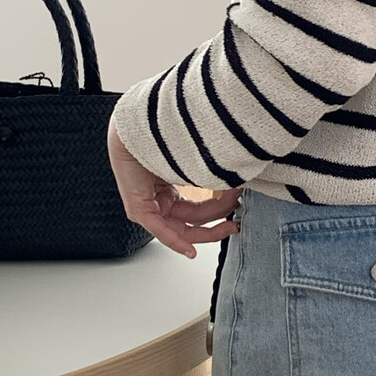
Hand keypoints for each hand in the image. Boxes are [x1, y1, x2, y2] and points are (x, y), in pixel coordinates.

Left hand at [106, 115, 241, 258]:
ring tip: (229, 226)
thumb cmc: (160, 136)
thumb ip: (208, 179)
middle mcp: (158, 200)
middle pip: (191, 222)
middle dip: (216, 226)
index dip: (218, 212)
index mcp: (167, 190)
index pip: (195, 211)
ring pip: (180, 229)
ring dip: (206, 231)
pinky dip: (176, 241)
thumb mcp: (191, 164)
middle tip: (236, 224)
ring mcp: (148, 207)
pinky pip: (160, 230)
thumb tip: (236, 185)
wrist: (139, 125)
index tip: (236, 211)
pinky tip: (191, 250)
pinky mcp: (138, 210)